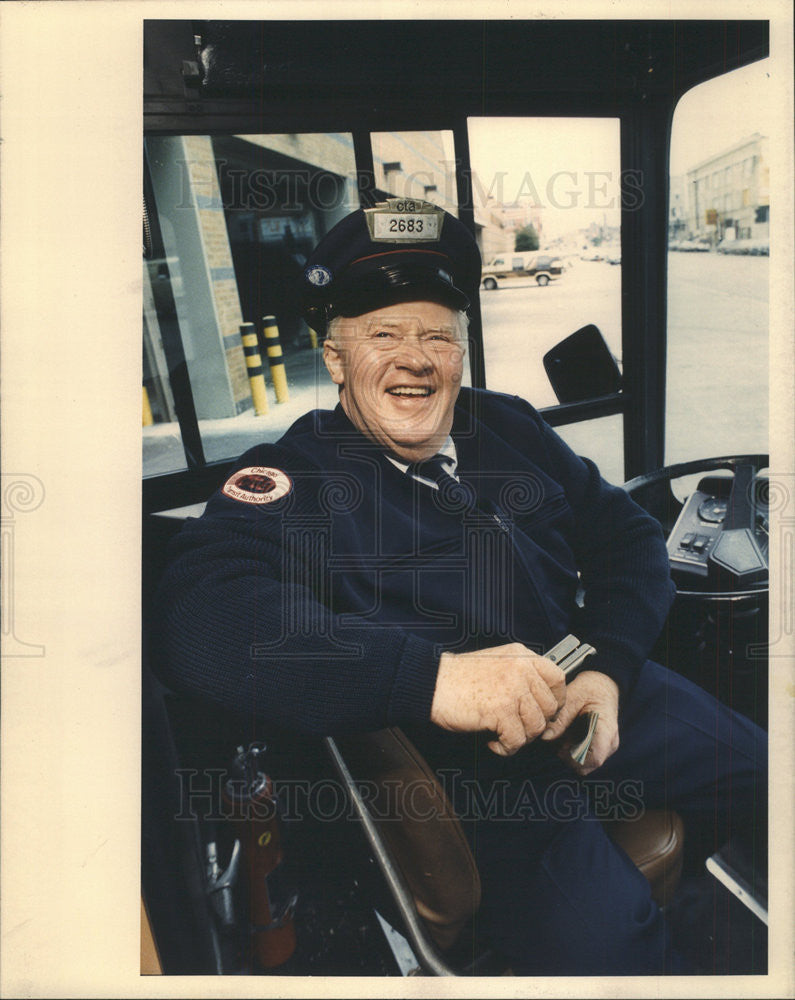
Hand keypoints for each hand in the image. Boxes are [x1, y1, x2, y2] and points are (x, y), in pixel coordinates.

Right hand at [430, 643, 565, 756]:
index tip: (544, 711)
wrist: (431, 682)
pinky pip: (516, 740)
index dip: (555, 699)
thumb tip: (541, 702)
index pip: (557, 678)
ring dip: (521, 737)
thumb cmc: (459, 677)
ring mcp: (512, 689)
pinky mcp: (500, 711)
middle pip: (550, 707)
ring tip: (502, 735)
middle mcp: (521, 669)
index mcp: (521, 656)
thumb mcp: (497, 663)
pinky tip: (492, 742)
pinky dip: (505, 748)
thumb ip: (520, 674)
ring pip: (536, 726)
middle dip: (536, 724)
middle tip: (518, 728)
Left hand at [540, 670, 619, 774]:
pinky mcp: (597, 748)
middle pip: (585, 765)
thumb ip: (561, 717)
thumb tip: (546, 737)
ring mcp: (605, 748)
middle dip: (567, 755)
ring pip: (582, 764)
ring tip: (563, 732)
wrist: (602, 685)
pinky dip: (570, 749)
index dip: (573, 757)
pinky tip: (567, 733)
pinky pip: (582, 758)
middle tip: (559, 735)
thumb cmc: (589, 689)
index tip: (560, 744)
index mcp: (606, 731)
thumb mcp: (574, 696)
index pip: (594, 759)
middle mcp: (609, 744)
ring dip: (568, 753)